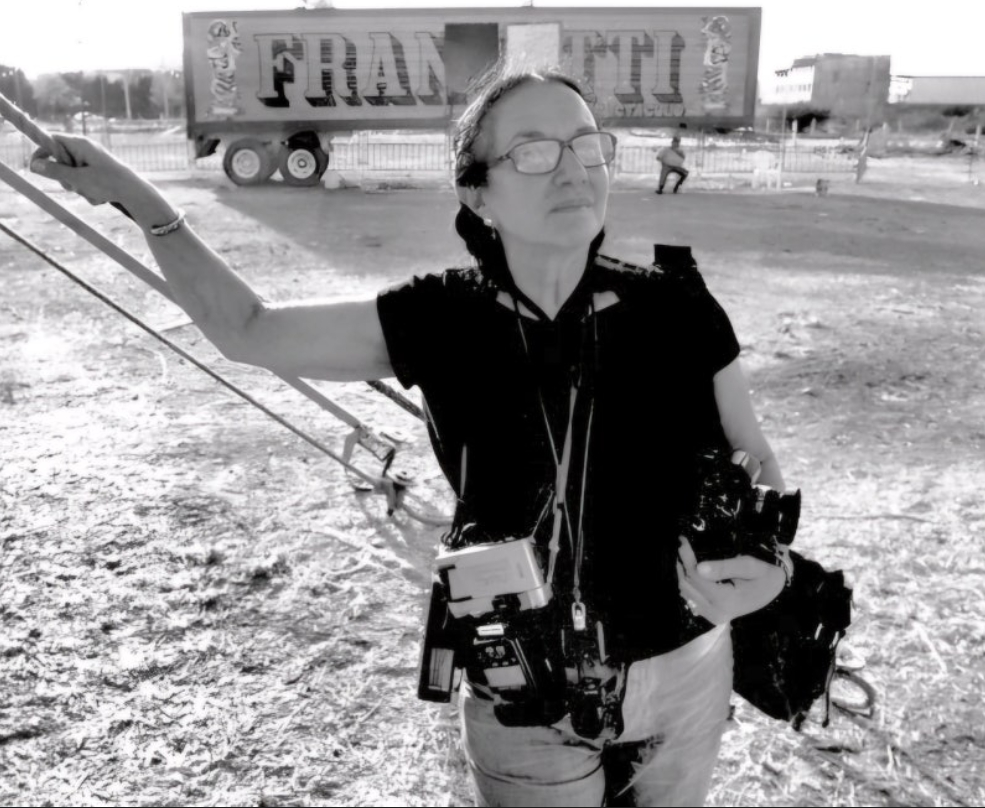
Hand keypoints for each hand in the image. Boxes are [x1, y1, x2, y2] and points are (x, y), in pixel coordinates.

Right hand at [29, 134, 150, 209]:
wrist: (136, 194)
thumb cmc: (108, 183)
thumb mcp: (78, 179)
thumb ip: (55, 172)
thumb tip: (34, 165)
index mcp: (80, 143)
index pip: (51, 140)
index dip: (41, 152)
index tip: (34, 167)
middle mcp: (86, 149)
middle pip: (60, 160)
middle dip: (64, 177)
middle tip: (73, 186)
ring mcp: (93, 160)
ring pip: (72, 174)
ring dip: (78, 187)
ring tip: (92, 192)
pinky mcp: (99, 172)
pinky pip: (85, 181)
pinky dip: (89, 190)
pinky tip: (100, 196)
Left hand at [677, 536, 785, 624]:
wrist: (774, 591)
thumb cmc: (764, 575)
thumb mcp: (749, 566)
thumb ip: (724, 567)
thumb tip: (698, 568)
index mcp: (726, 601)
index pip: (697, 577)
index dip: (687, 558)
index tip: (682, 540)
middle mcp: (717, 613)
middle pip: (688, 586)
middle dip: (683, 564)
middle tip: (682, 545)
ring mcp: (713, 617)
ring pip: (686, 592)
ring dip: (683, 573)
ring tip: (684, 555)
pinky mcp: (711, 615)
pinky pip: (691, 598)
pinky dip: (688, 583)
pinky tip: (690, 570)